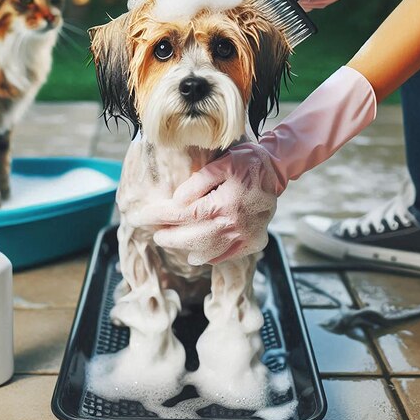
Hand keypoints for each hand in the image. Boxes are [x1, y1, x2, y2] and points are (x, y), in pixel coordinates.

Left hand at [137, 66, 376, 265]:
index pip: (182, 215)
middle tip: (155, 232)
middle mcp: (232, 225)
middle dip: (168, 236)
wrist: (278, 170)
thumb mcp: (221, 163)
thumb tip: (177, 201)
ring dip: (185, 249)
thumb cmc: (248, 162)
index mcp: (222, 205)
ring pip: (206, 251)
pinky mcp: (252, 242)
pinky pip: (226, 256)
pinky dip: (209, 257)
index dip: (159, 217)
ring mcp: (243, 237)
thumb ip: (197, 183)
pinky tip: (196, 255)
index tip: (141, 217)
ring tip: (170, 241)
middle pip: (191, 238)